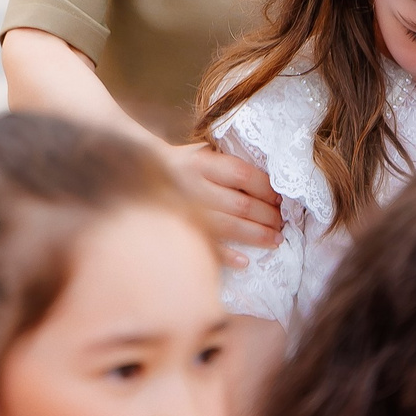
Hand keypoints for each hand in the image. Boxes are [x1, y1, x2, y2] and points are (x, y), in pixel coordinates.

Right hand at [167, 141, 281, 252]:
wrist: (133, 175)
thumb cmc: (179, 166)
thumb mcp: (199, 153)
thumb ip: (227, 162)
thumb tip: (269, 179)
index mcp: (201, 162)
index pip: (242, 175)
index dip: (266, 189)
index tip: (279, 198)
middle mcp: (192, 185)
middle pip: (240, 204)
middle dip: (267, 216)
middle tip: (281, 223)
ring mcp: (184, 210)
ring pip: (228, 226)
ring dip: (256, 235)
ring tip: (275, 240)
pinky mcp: (177, 231)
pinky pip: (206, 246)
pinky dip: (227, 256)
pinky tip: (244, 262)